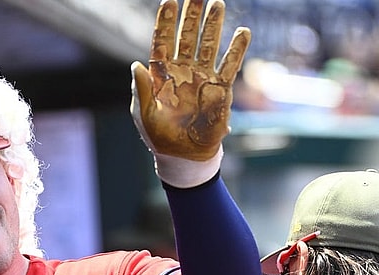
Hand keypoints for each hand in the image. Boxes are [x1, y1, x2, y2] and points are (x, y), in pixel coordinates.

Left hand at [130, 0, 249, 160]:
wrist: (182, 156)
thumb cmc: (159, 136)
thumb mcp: (144, 114)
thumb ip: (141, 90)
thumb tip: (135, 64)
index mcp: (161, 74)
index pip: (163, 43)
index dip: (166, 23)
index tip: (169, 1)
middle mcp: (182, 71)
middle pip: (187, 37)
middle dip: (192, 15)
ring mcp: (202, 78)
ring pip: (208, 46)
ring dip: (213, 25)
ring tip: (218, 3)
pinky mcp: (220, 90)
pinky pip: (229, 66)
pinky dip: (236, 50)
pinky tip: (242, 32)